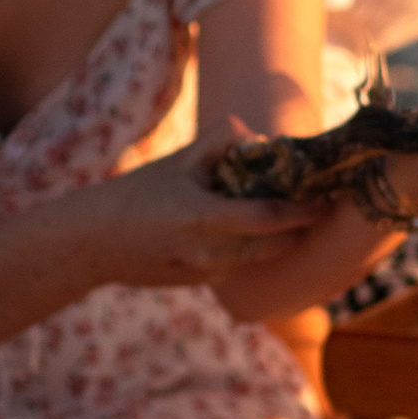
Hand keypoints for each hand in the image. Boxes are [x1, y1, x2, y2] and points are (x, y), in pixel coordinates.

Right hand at [88, 139, 325, 289]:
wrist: (92, 243)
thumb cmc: (134, 195)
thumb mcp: (177, 162)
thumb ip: (218, 143)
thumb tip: (254, 135)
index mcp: (204, 219)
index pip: (268, 219)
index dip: (302, 212)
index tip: (325, 202)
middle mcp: (208, 253)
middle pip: (273, 246)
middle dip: (298, 230)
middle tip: (316, 208)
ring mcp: (204, 273)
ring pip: (255, 258)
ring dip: (273, 240)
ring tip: (285, 217)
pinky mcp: (197, 283)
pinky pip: (233, 266)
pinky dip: (244, 249)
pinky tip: (237, 231)